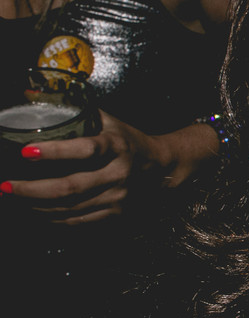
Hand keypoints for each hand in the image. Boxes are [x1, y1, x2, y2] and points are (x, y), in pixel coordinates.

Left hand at [0, 111, 218, 224]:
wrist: (163, 166)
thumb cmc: (128, 140)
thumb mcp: (109, 121)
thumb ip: (78, 113)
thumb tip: (34, 96)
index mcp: (117, 145)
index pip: (86, 149)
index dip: (55, 152)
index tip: (26, 151)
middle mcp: (119, 173)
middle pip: (72, 186)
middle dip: (33, 189)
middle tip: (6, 185)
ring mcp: (119, 196)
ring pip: (71, 207)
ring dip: (37, 205)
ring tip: (14, 198)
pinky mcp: (117, 212)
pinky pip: (79, 220)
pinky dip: (53, 218)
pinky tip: (35, 211)